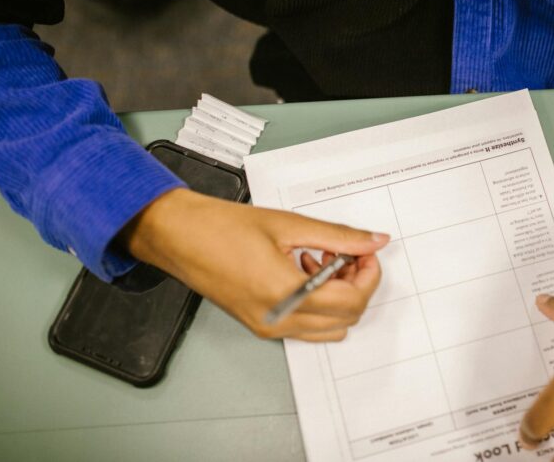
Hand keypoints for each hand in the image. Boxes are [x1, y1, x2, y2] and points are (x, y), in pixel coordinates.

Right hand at [119, 188, 389, 340]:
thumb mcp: (289, 225)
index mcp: (286, 293)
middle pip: (346, 317)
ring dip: (338, 296)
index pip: (352, 300)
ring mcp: (269, 327)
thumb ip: (338, 236)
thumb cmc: (222, 228)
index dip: (368, 274)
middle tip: (348, 253)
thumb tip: (373, 241)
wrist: (180, 236)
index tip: (366, 252)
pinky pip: (307, 326)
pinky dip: (318, 304)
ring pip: (329, 327)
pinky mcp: (261, 325)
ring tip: (323, 260)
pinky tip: (303, 270)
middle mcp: (279, 319)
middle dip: (356, 284)